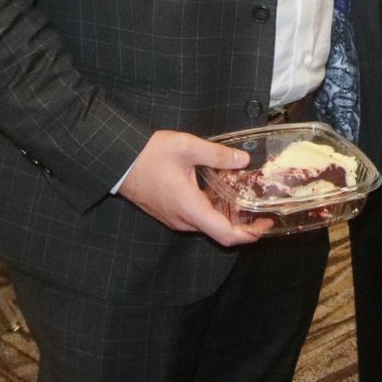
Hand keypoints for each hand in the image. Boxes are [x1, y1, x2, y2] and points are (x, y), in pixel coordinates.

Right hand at [117, 130, 273, 246]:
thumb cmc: (148, 155)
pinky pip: (195, 216)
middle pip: (219, 230)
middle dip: (241, 221)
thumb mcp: (187, 147)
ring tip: (240, 191)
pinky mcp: (169, 213)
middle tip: (258, 205)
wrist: (117, 160)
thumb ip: (217, 154)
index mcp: (191, 208)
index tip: (264, 225)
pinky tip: (217, 189)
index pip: (226, 234)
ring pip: (207, 223)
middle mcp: (184, 220)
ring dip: (225, 212)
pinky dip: (211, 208)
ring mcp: (175, 218)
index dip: (249, 234)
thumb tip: (243, 160)